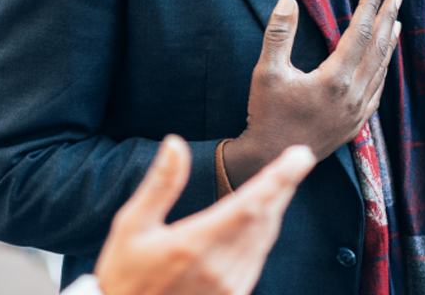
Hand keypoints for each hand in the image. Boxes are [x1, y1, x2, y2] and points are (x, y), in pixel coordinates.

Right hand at [95, 135, 314, 294]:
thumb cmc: (123, 274)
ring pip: (264, 240)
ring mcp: (228, 288)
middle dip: (284, 186)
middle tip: (298, 158)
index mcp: (194, 244)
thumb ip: (160, 185)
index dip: (280, 178)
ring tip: (283, 182)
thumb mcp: (131, 226)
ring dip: (276, 209)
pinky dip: (264, 235)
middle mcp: (218, 268)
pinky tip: (263, 220)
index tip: (301, 155)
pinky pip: (256, 261)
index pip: (250, 204)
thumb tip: (174, 143)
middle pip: (265, 219)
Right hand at [223, 0, 400, 186]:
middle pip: (377, 49)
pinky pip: (378, 91)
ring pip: (381, 70)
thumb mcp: (266, 72)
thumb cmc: (267, 114)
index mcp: (334, 79)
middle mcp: (352, 95)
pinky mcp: (356, 124)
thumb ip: (278, 34)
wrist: (273, 158)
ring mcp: (357, 112)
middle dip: (387, 20)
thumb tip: (287, 0)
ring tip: (395, 23)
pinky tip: (383, 62)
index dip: (369, 7)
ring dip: (389, 44)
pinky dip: (383, 70)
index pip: (359, 33)